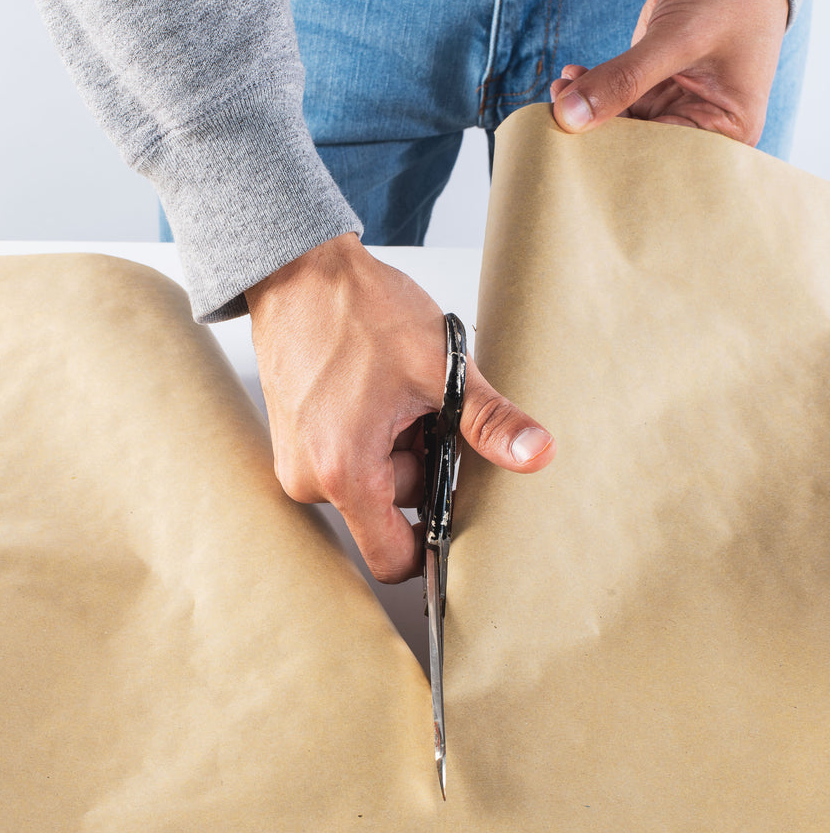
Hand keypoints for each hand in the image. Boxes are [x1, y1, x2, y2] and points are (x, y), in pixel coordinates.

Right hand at [245, 232, 554, 583]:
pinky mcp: (295, 440)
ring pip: (374, 477)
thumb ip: (490, 422)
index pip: (392, 561)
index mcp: (344, 471)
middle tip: (428, 411)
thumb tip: (536, 454)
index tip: (458, 510)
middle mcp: (310, 476)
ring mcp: (298, 459)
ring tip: (402, 391)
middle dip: (421, 464)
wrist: (299, 272)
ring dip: (400, 443)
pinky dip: (376, 431)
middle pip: (391, 508)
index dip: (433, 546)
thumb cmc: (356, 311)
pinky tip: (378, 391)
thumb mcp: (439, 368)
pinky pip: (351, 456)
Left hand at [550, 0, 789, 145]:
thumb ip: (623, 78)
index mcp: (729, 130)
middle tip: (555, 119)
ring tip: (558, 90)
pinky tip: (569, 77)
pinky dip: (591, 90)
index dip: (617, 157)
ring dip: (586, 110)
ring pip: (621, 123)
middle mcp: (703, 125)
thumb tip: (569, 117)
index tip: (573, 149)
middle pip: (639, 147)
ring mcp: (675, 105)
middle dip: (596, 134)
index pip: (664, 159)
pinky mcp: (653, 85)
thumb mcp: (677, 37)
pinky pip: (615, 99)